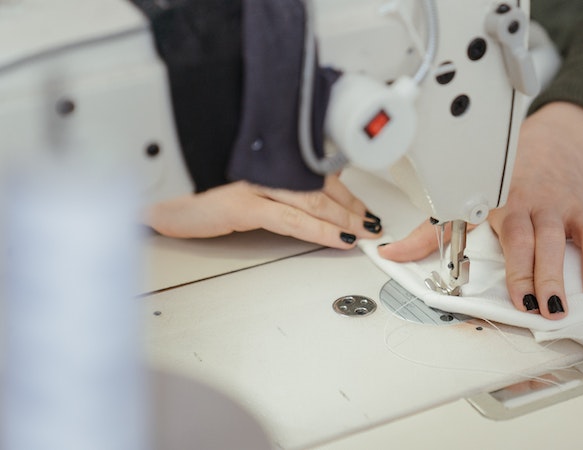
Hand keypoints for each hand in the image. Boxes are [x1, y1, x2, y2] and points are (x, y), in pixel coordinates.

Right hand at [146, 175, 381, 247]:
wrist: (151, 197)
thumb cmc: (190, 189)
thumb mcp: (238, 186)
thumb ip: (271, 188)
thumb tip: (305, 199)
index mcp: (266, 159)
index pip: (317, 171)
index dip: (345, 190)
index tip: (362, 205)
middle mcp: (263, 165)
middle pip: (321, 186)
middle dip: (351, 207)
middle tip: (371, 223)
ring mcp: (253, 183)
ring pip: (314, 201)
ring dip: (345, 219)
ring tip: (363, 233)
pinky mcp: (242, 204)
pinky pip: (292, 219)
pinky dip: (321, 231)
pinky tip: (339, 239)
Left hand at [380, 102, 582, 319]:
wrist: (538, 144)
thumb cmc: (500, 180)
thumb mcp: (463, 202)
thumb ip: (429, 231)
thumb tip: (388, 254)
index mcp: (511, 206)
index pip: (515, 240)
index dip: (519, 269)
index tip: (522, 298)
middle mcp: (546, 206)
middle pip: (551, 243)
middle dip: (552, 274)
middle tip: (554, 305)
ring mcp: (578, 208)